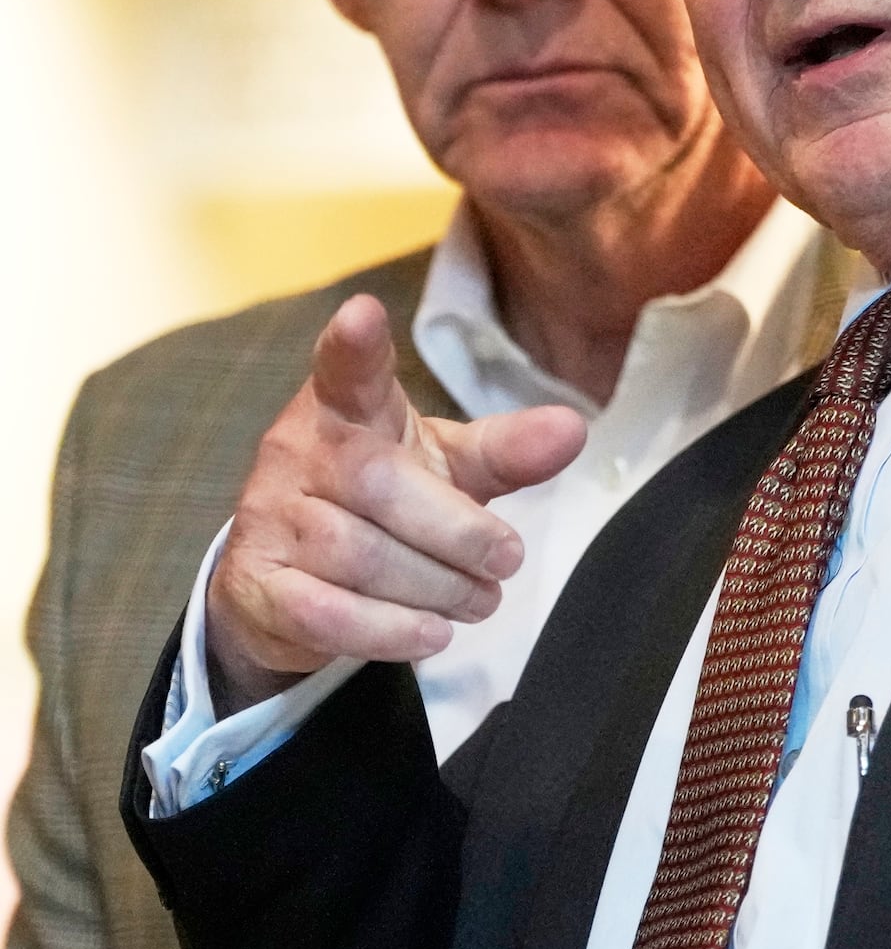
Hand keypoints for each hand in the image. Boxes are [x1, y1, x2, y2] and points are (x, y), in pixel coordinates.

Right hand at [207, 294, 586, 712]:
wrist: (288, 583)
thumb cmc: (380, 505)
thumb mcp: (443, 467)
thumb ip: (504, 451)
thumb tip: (573, 429)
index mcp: (347, 409)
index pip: (346, 370)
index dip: (354, 345)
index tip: (364, 315)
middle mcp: (299, 452)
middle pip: (383, 485)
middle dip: (458, 532)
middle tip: (506, 561)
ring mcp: (271, 517)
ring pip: (361, 557)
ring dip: (436, 587)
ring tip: (479, 600)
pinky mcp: (259, 584)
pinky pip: (327, 613)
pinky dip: (389, 630)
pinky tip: (432, 633)